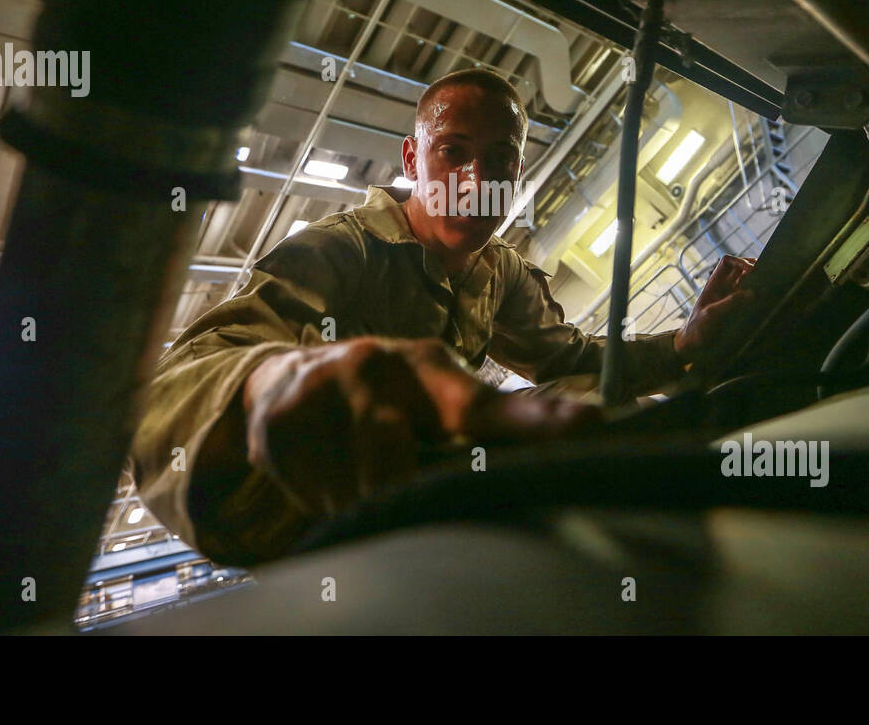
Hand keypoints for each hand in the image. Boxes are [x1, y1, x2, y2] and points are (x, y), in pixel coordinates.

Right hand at [243, 337, 599, 515]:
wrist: (277, 378)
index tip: (590, 426)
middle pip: (401, 470)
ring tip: (355, 474)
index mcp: (427, 367)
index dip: (538, 421)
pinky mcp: (279, 425)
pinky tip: (321, 471)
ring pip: (356, 492)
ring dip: (363, 502)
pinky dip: (325, 502)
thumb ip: (481, 428)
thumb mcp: (427, 398)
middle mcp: (377, 367)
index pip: (485, 404)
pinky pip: (315, 498)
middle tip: (407, 498)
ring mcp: (323, 392)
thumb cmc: (377, 398)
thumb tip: (569, 444)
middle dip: (404, 495)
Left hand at [673, 255, 755, 365]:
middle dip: (753, 269)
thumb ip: (731, 303)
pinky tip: (766, 300)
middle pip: (741, 270)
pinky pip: (749, 298)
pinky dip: (757, 296)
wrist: (692, 347)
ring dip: (757, 282)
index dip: (740, 261)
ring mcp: (731, 299)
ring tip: (769, 286)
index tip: (751, 271)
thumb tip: (753, 293)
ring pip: (747, 283)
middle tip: (766, 276)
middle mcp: (724, 289)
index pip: (727, 262)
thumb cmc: (697, 329)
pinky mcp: (736, 311)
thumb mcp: (712, 315)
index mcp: (714, 284)